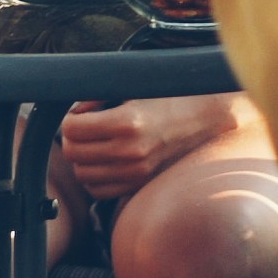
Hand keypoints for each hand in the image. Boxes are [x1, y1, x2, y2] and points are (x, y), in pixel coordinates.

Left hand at [58, 94, 249, 199]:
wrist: (206, 119)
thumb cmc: (167, 97)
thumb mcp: (132, 86)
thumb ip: (98, 96)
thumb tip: (74, 112)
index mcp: (127, 122)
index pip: (71, 129)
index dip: (71, 119)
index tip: (82, 113)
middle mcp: (131, 152)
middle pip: (73, 153)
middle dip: (72, 138)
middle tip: (85, 127)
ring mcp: (136, 172)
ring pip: (82, 175)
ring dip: (82, 159)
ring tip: (95, 143)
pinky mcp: (140, 184)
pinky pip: (98, 191)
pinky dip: (94, 177)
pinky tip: (104, 161)